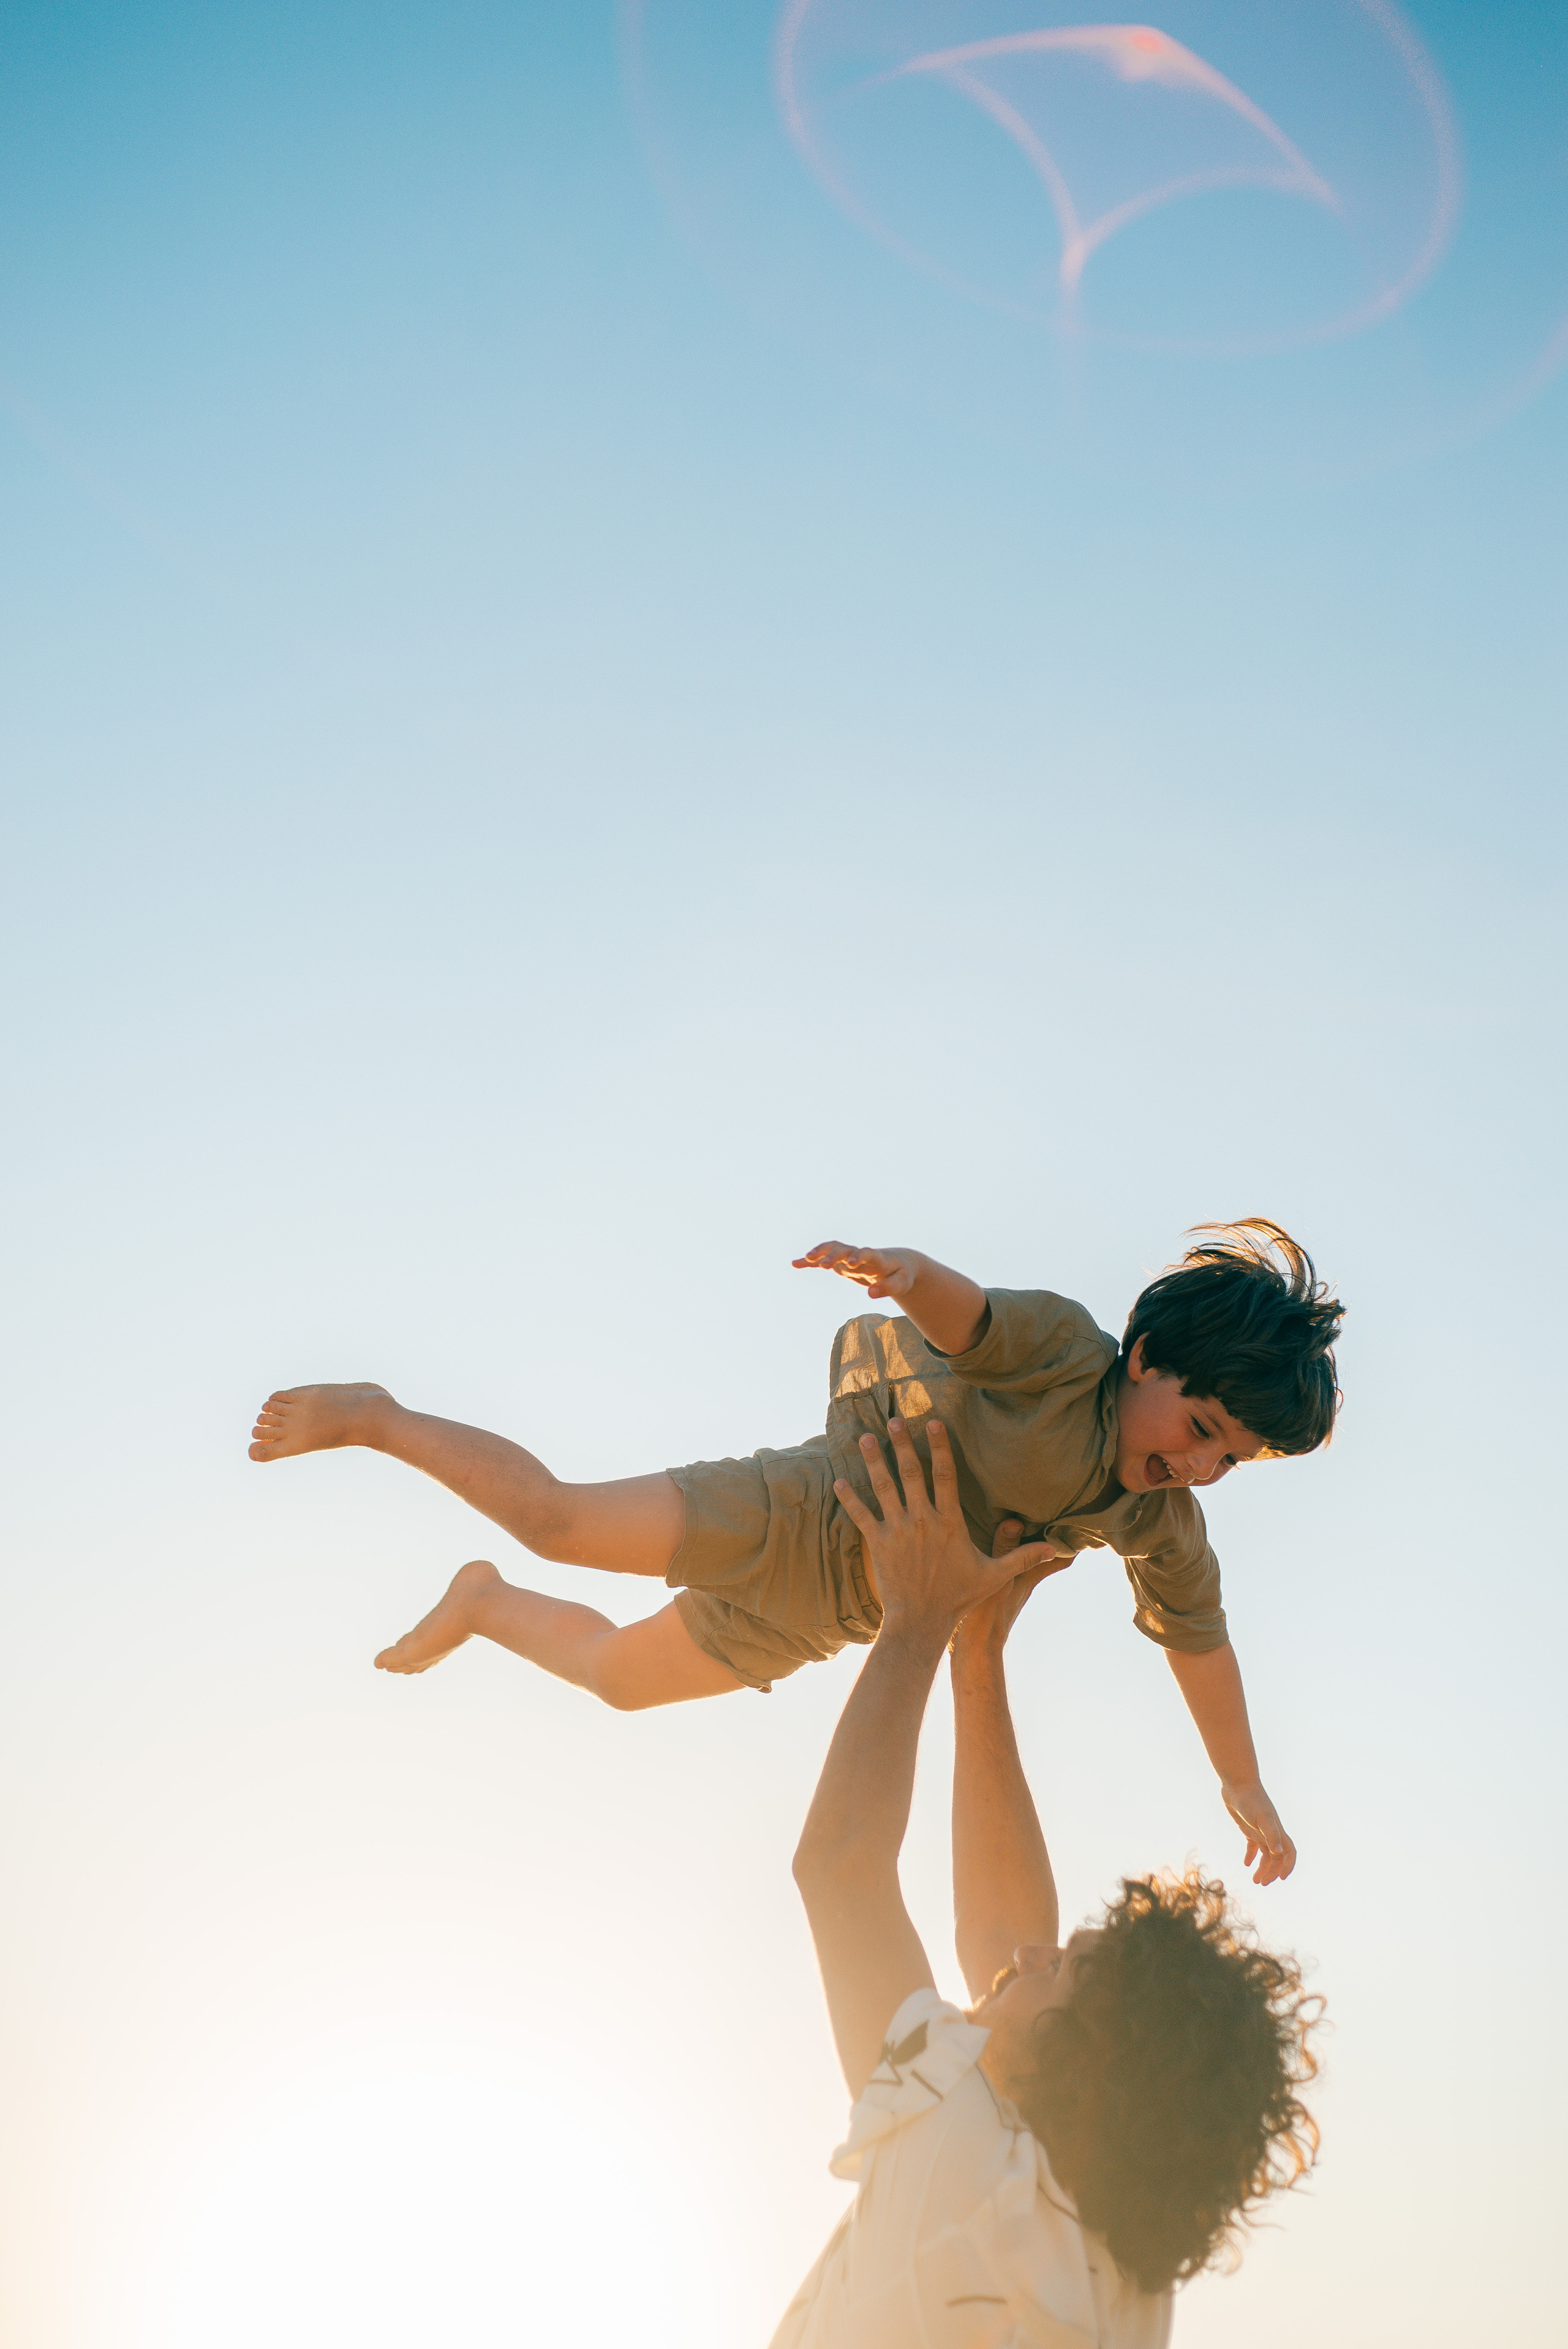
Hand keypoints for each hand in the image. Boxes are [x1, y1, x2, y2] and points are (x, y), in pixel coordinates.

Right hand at [792, 1241, 924, 1300]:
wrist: (898, 1263)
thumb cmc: (901, 1275)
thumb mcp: (900, 1283)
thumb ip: (888, 1288)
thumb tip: (870, 1294)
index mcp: (877, 1258)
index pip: (866, 1253)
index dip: (858, 1256)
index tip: (851, 1263)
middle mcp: (860, 1254)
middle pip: (844, 1249)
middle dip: (834, 1255)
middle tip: (823, 1264)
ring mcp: (849, 1256)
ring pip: (832, 1249)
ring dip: (819, 1252)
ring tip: (804, 1259)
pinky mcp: (842, 1263)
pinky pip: (824, 1259)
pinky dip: (811, 1261)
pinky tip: (795, 1264)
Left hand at [833, 1420, 1066, 1640]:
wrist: (921, 1622)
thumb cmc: (958, 1598)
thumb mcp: (994, 1576)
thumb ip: (1022, 1557)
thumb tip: (1055, 1548)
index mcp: (949, 1522)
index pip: (946, 1476)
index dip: (941, 1447)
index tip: (934, 1423)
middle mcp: (922, 1519)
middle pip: (911, 1473)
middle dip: (903, 1444)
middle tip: (895, 1419)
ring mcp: (897, 1530)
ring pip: (884, 1487)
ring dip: (875, 1460)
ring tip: (866, 1437)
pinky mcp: (877, 1544)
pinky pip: (861, 1516)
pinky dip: (849, 1498)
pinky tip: (839, 1481)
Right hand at [951, 1518, 1068, 1656]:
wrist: (975, 1648)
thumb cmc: (988, 1615)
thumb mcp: (997, 1577)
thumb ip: (1004, 1550)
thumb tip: (1016, 1521)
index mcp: (1031, 1576)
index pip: (1063, 1557)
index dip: (1074, 1541)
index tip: (1079, 1521)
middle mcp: (1026, 1581)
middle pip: (1048, 1557)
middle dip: (1053, 1537)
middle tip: (1056, 1513)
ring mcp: (1013, 1588)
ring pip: (1030, 1561)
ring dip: (1032, 1544)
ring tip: (1027, 1521)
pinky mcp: (999, 1593)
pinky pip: (1012, 1567)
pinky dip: (1012, 1554)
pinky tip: (998, 1545)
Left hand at [1221, 1778, 1296, 1886]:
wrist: (1237, 1783)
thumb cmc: (1250, 1799)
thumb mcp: (1262, 1817)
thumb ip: (1271, 1834)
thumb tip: (1277, 1853)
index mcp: (1277, 1831)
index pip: (1289, 1853)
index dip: (1288, 1866)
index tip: (1280, 1878)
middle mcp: (1271, 1832)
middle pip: (1276, 1858)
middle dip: (1271, 1872)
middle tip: (1261, 1883)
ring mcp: (1260, 1830)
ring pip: (1265, 1854)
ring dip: (1262, 1868)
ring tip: (1255, 1880)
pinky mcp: (1248, 1827)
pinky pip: (1253, 1845)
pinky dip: (1251, 1855)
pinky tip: (1246, 1863)